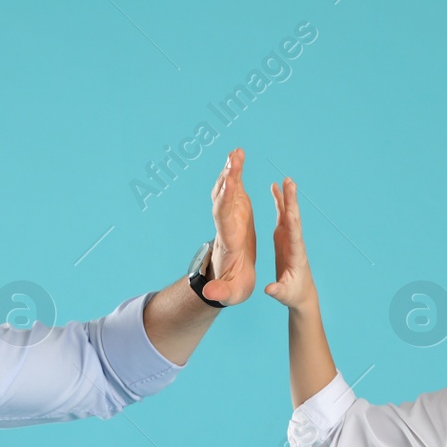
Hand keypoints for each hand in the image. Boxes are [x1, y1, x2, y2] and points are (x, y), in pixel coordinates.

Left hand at [202, 147, 255, 306]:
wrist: (227, 280)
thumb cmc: (232, 287)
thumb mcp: (229, 295)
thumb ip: (220, 293)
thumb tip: (209, 294)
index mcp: (228, 241)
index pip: (223, 217)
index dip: (227, 199)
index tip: (231, 182)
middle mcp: (225, 225)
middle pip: (224, 198)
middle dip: (229, 178)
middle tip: (234, 157)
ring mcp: (229, 218)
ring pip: (226, 190)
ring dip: (231, 170)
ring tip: (237, 152)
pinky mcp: (236, 214)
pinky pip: (233, 190)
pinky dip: (235, 173)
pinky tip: (237, 156)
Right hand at [264, 176, 315, 311]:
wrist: (301, 292)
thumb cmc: (293, 294)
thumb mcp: (284, 295)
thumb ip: (277, 291)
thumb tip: (269, 290)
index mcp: (296, 256)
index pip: (294, 238)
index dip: (292, 225)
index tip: (289, 211)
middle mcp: (295, 242)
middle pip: (294, 219)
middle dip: (292, 202)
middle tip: (290, 183)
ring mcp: (290, 237)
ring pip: (289, 214)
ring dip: (288, 197)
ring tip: (286, 180)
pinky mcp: (284, 236)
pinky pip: (283, 215)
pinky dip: (280, 202)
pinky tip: (275, 188)